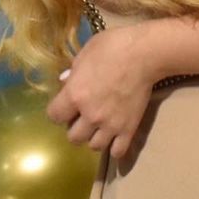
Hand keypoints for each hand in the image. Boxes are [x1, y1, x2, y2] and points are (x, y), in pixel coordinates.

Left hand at [46, 25, 160, 159]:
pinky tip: (114, 136)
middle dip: (76, 127)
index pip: (54, 116)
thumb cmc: (113, 47)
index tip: (65, 105)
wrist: (144, 54)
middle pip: (73, 137)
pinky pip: (117, 152)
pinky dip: (114, 147)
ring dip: (94, 137)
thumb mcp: (86, 52)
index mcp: (75, 95)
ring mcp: (110, 125)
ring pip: (94, 146)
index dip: (58, 110)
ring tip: (99, 125)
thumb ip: (73, 70)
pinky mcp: (129, 129)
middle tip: (83, 115)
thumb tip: (64, 82)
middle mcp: (90, 115)